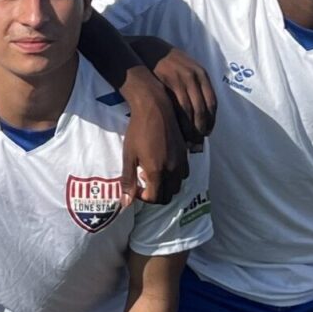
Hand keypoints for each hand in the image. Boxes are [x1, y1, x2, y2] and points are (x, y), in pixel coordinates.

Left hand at [119, 69, 186, 203]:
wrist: (155, 108)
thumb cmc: (138, 131)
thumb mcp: (129, 156)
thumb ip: (128, 180)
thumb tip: (126, 203)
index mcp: (157, 171)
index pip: (155, 198)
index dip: (144, 198)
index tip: (136, 188)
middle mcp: (173, 169)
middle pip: (169, 195)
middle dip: (156, 194)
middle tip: (143, 182)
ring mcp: (182, 161)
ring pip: (178, 185)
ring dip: (166, 185)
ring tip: (153, 172)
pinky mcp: (186, 152)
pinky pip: (183, 173)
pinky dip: (174, 175)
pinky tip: (162, 162)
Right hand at [149, 45, 215, 142]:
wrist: (149, 50)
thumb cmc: (168, 64)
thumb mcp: (186, 70)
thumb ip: (195, 86)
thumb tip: (201, 110)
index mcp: (202, 74)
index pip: (212, 102)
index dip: (211, 120)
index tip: (207, 133)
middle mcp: (195, 76)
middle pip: (203, 108)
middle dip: (201, 127)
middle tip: (197, 141)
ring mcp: (181, 79)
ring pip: (190, 109)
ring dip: (190, 127)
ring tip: (187, 140)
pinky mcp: (168, 82)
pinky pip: (176, 106)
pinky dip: (179, 120)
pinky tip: (176, 129)